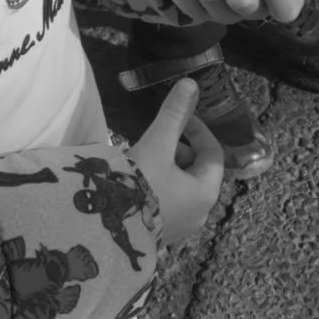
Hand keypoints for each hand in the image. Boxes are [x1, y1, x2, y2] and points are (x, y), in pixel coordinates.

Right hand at [130, 76, 223, 249]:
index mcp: (206, 192)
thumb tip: (191, 84)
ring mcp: (181, 227)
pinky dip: (159, 187)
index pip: (213, 153)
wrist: (105, 229)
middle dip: (180, 151)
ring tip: (144, 160)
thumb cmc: (139, 185)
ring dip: (168, 169)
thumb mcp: (157, 144)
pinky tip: (137, 182)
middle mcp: (200, 213)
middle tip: (157, 141)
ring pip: (182, 187)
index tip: (179, 118)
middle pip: (198, 171)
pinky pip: (168, 203)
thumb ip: (174, 114)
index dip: (198, 130)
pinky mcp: (161, 234)